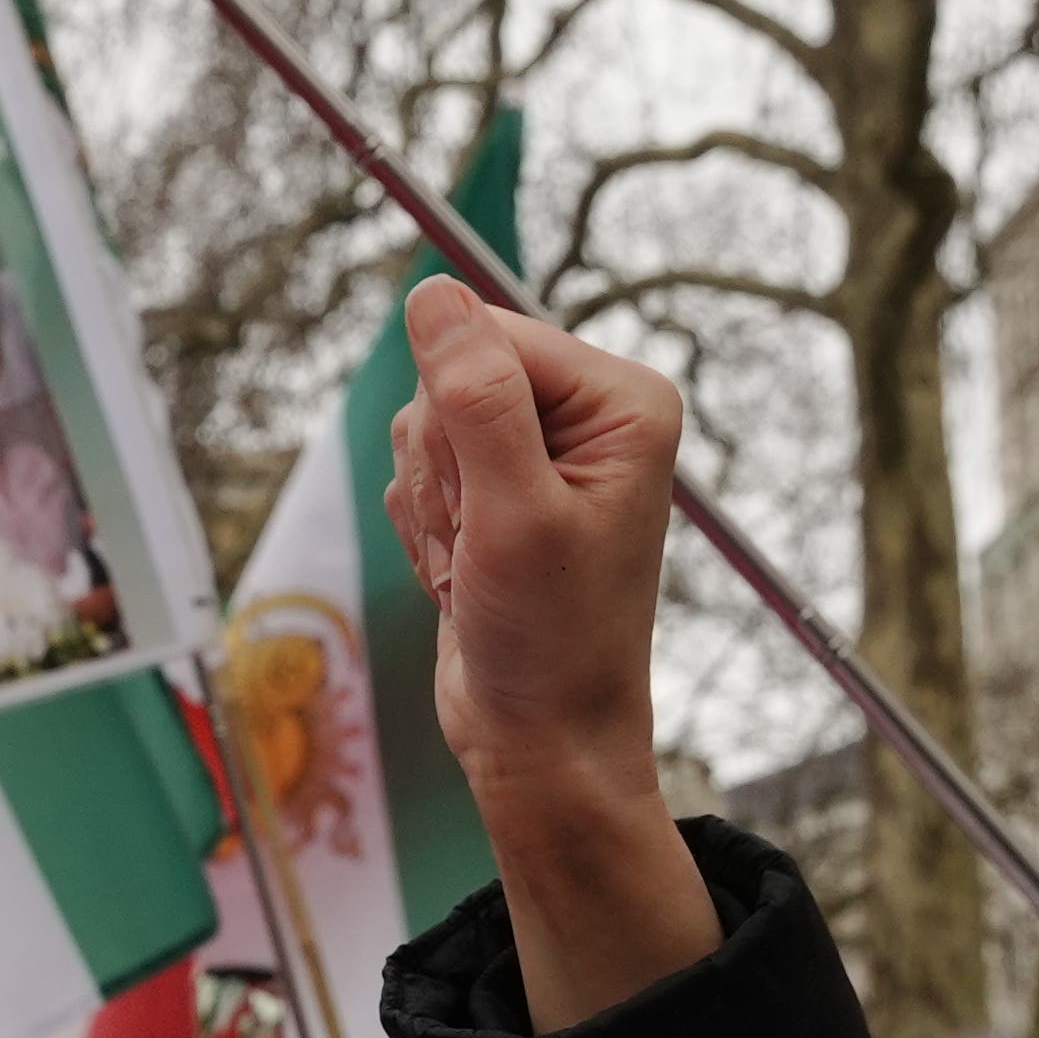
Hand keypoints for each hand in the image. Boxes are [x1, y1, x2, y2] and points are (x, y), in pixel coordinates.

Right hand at [387, 286, 714, 1021]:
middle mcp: (587, 414)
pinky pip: (417, 473)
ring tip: (478, 570)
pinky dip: (424, 533)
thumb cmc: (551, 640)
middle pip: (448, 378)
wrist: (543, 743)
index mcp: (621, 400)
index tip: (489, 503)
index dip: (457, 418)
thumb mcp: (513, 513)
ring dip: (430, 510)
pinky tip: (465, 579)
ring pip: (422, 429)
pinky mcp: (498, 492)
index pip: (487, 337)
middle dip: (443, 471)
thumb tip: (433, 294)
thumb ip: (476, 397)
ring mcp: (540, 453)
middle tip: (483, 547)